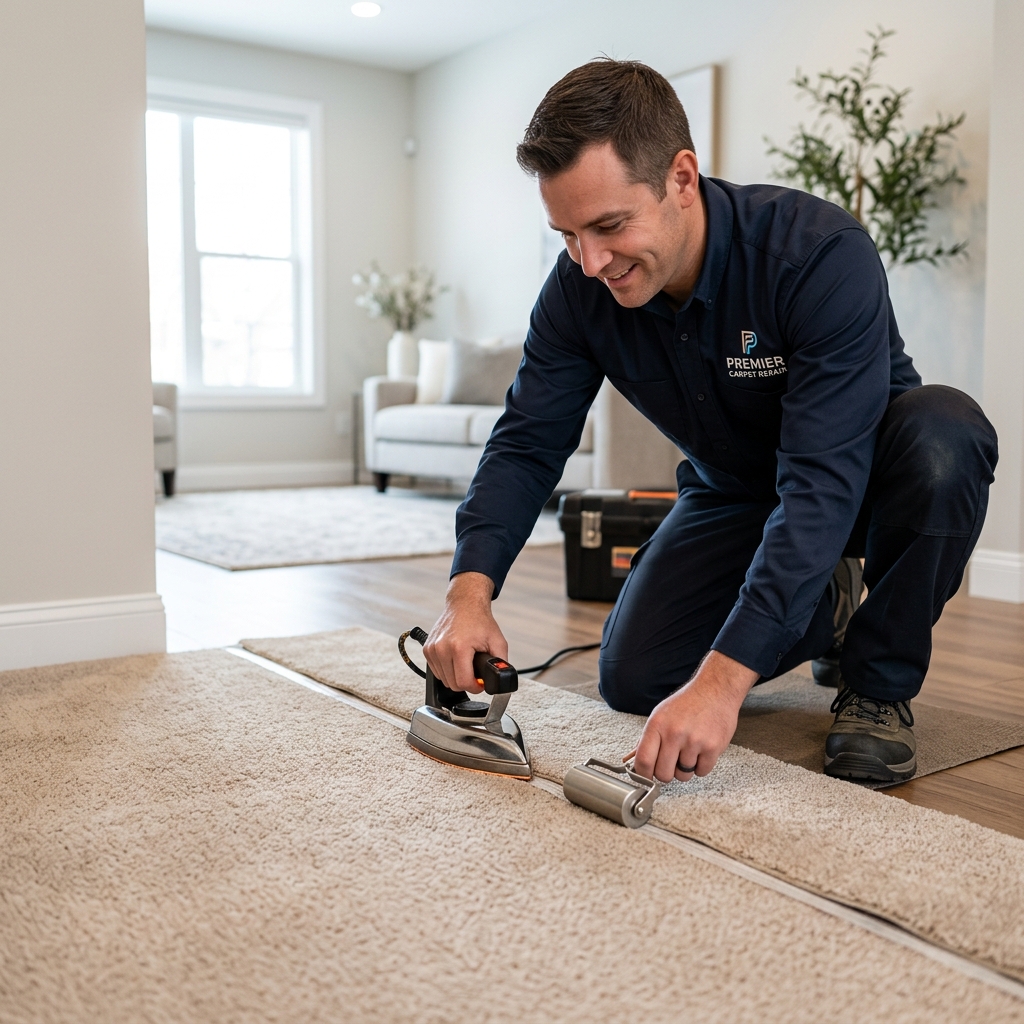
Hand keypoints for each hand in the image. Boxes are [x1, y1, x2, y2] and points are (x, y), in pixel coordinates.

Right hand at [423, 572, 507, 692]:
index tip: (480, 683)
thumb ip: (501, 663)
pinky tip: (456, 659)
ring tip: (466, 663)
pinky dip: (447, 670)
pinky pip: (437, 671)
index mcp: (459, 647)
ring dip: (455, 676)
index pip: (463, 683)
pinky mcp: (427, 649)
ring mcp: (432, 649)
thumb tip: (499, 681)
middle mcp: (441, 648)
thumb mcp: (498, 641)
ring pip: (443, 679)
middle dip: (466, 682)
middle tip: (475, 672)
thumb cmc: (480, 620)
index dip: (475, 687)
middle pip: (452, 684)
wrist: (465, 604)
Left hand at [631, 651, 757, 782]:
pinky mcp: (712, 747)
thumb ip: (647, 739)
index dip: (643, 774)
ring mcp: (694, 741)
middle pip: (663, 774)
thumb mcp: (660, 715)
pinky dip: (701, 766)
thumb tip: (632, 760)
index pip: (643, 760)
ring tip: (689, 750)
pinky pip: (702, 772)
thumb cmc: (687, 703)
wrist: (715, 690)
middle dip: (666, 773)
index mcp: (657, 725)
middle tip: (672, 763)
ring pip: (683, 775)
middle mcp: (674, 733)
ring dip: (686, 768)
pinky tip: (701, 750)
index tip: (647, 777)